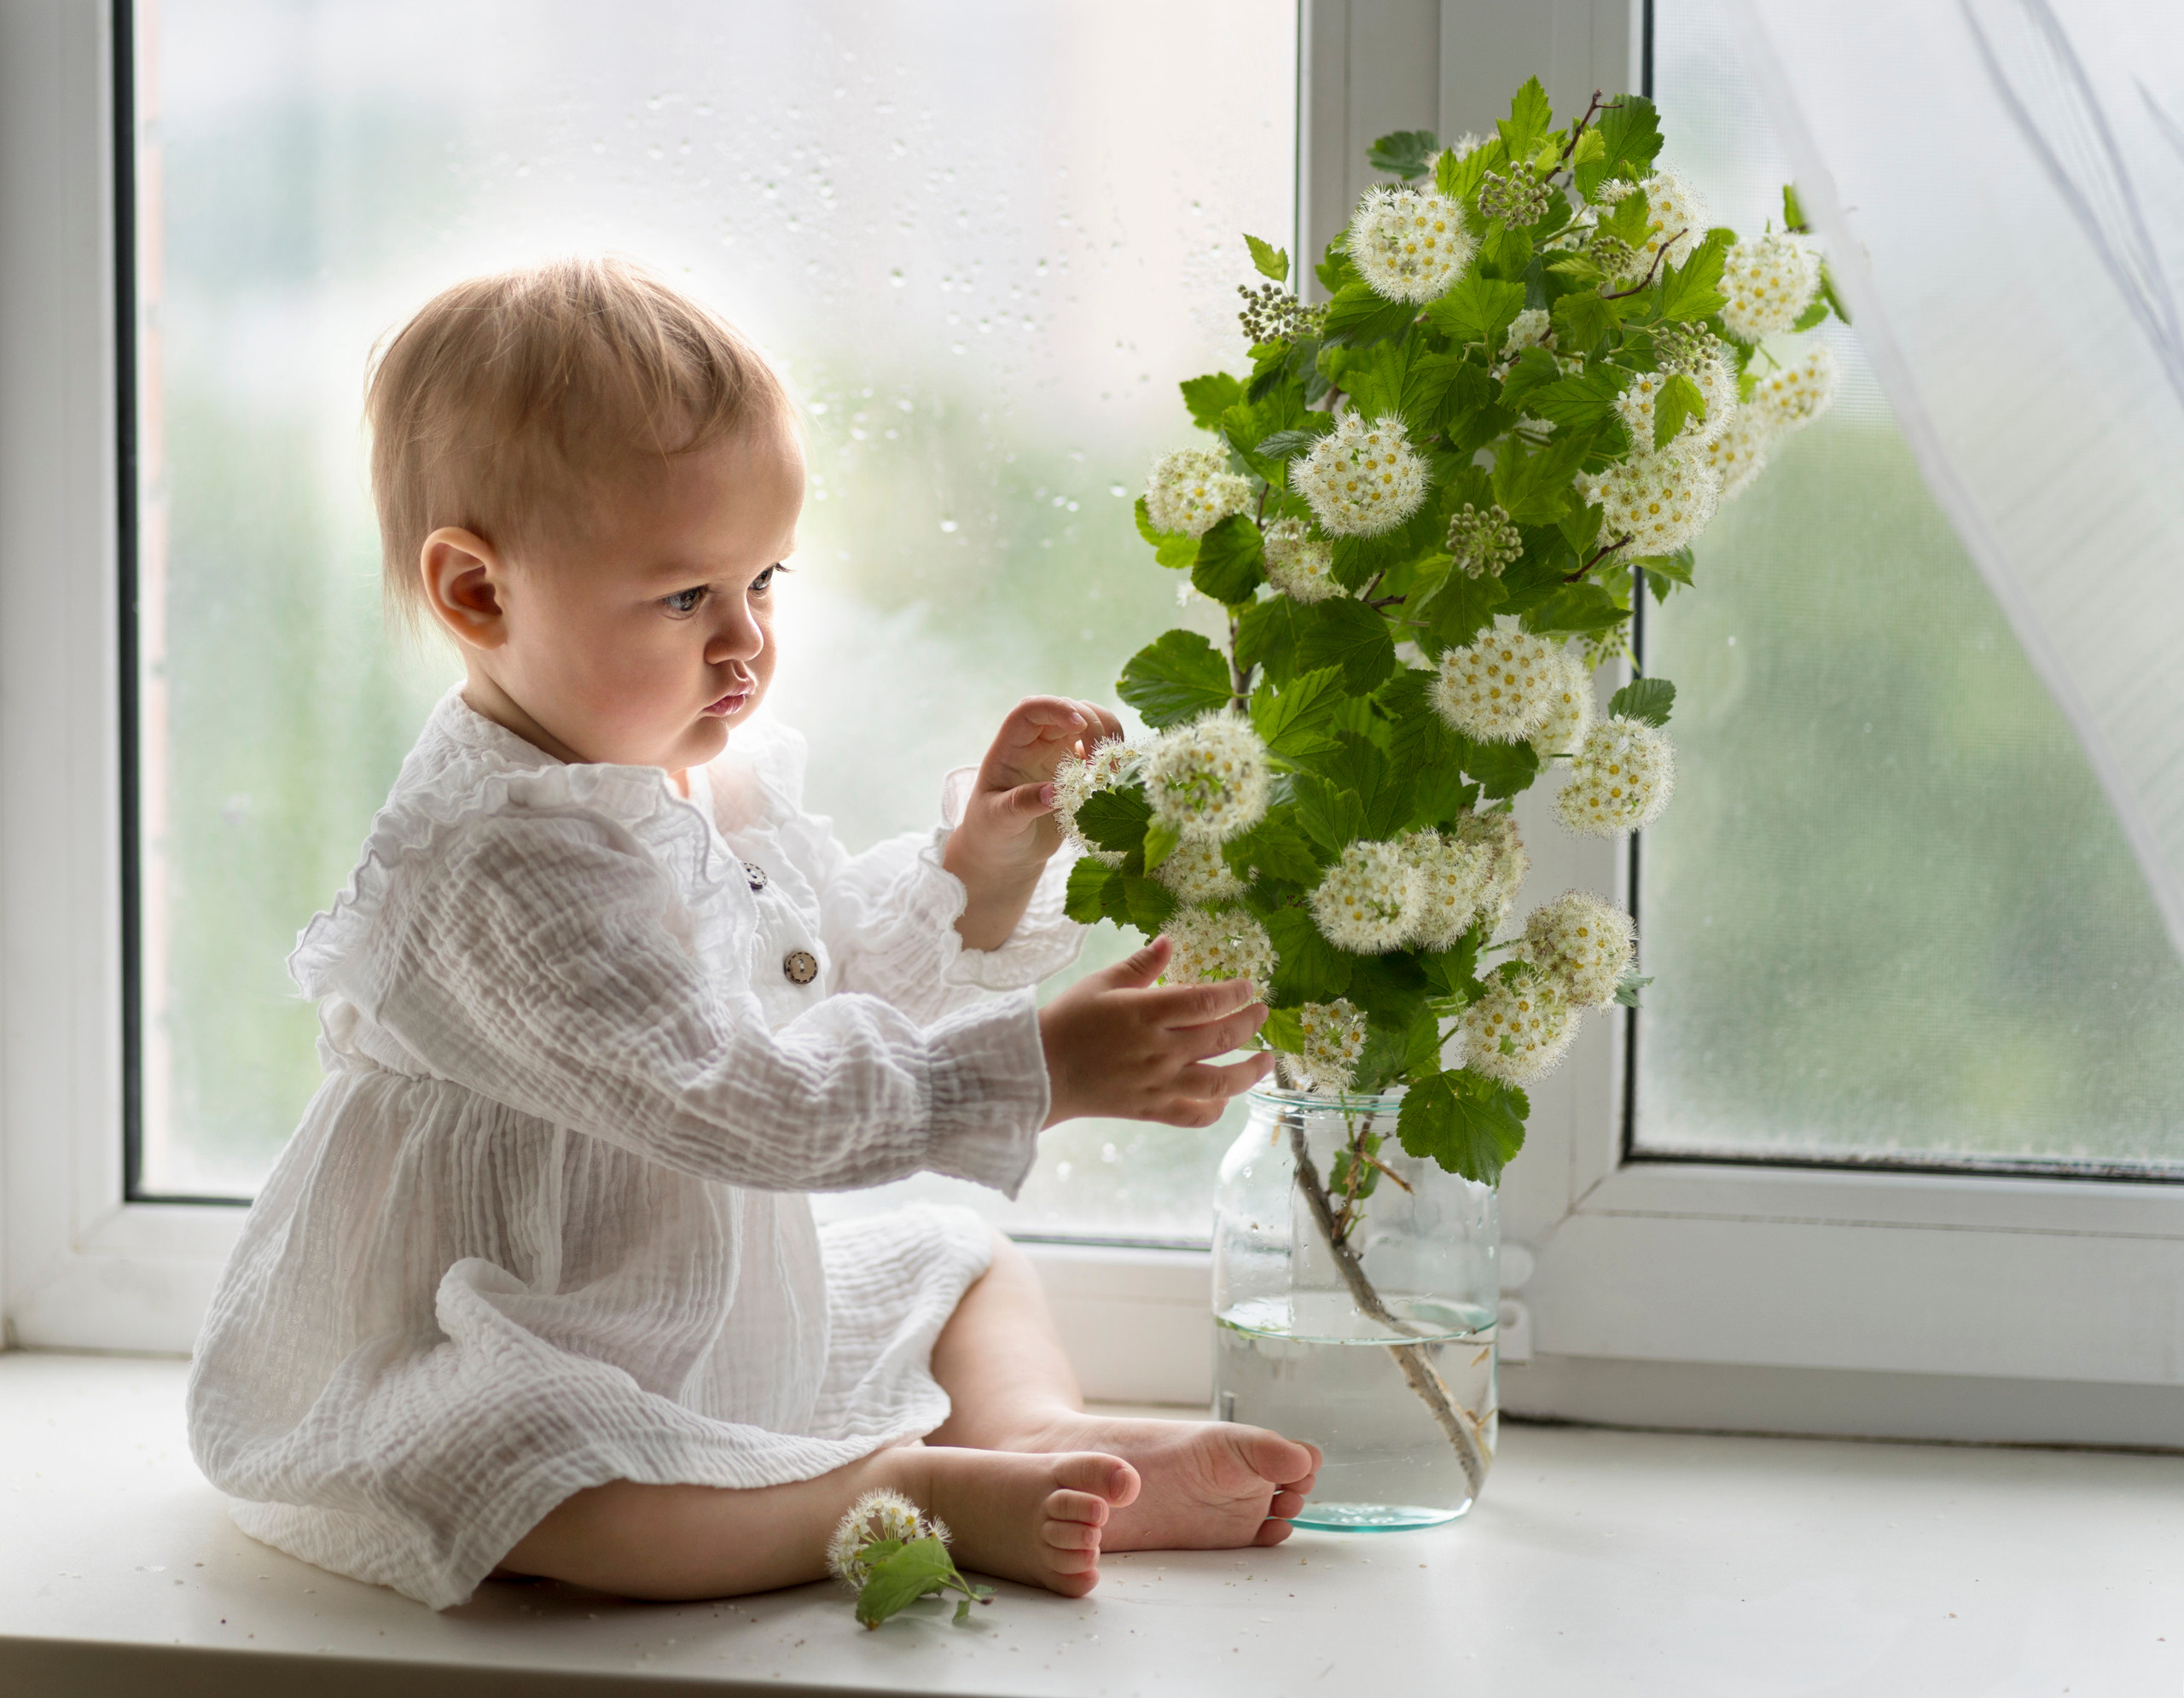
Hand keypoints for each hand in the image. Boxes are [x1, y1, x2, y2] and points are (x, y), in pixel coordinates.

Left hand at [946, 696, 1123, 951]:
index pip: (1031, 709)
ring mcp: (1057, 752)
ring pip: (1090, 720)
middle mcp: (1035, 742)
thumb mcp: (1000, 821)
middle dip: (1091, 725)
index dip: (1056, 708)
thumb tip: (1053, 792)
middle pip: (1068, 708)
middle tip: (1098, 762)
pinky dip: (1113, 752)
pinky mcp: (1076, 767)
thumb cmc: (993, 834)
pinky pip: (1099, 745)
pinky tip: (1115, 773)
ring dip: (1107, 733)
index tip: (1078, 726)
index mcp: (1010, 747)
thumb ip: (1023, 804)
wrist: (1005, 853)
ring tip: (1111, 766)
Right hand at [1037, 936, 1274, 1127]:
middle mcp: (1158, 1049)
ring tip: (1266, 1061)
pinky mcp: (1151, 1110)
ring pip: (1218, 1083)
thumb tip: (1170, 941)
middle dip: (1249, 1023)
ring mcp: (1157, 1083)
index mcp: (1145, 1013)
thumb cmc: (1068, 1021)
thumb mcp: (1101, 983)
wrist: (1040, 1071)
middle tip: (1262, 1013)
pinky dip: (1215, 1109)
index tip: (1248, 987)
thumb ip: (1141, 964)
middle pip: (1221, 1038)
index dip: (1234, 993)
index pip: (1205, 1001)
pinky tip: (1224, 1098)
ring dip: (1249, 1072)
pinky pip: (1193, 1116)